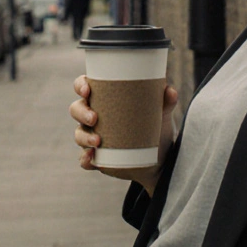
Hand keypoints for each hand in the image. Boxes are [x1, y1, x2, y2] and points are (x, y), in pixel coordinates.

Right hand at [70, 75, 178, 193]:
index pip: (84, 87)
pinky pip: (84, 159)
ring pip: (78, 134)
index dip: (80, 85)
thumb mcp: (162, 115)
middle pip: (76, 109)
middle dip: (82, 112)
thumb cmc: (155, 128)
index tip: (87, 90)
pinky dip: (85, 159)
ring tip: (98, 141)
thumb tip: (169, 90)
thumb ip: (167, 101)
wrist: (160, 160)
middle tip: (95, 118)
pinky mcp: (97, 159)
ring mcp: (93, 138)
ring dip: (84, 136)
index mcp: (105, 100)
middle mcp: (94, 117)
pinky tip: (91, 158)